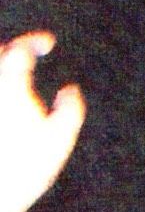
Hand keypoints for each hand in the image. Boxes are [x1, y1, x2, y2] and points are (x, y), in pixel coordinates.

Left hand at [0, 33, 85, 211]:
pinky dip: (3, 96)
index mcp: (10, 88)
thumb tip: (69, 90)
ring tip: (14, 83)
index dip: (34, 41)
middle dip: (10, 51)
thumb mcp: (60, 138)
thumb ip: (71, 109)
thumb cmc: (25, 170)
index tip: (48, 45)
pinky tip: (9, 112)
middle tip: (25, 58)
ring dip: (3, 72)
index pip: (19, 49)